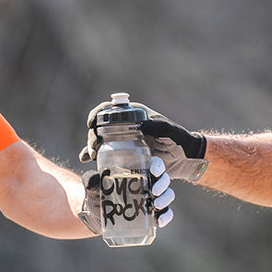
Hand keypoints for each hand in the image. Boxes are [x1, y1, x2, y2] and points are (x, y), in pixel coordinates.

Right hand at [79, 100, 207, 181]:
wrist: (184, 158)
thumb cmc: (179, 140)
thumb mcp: (170, 132)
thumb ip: (159, 127)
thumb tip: (141, 126)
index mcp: (134, 115)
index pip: (110, 110)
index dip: (97, 114)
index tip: (92, 124)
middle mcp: (126, 126)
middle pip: (101, 127)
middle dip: (92, 135)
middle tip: (94, 146)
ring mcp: (124, 141)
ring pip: (100, 141)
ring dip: (91, 146)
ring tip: (90, 155)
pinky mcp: (125, 155)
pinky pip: (106, 155)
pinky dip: (95, 157)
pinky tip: (87, 161)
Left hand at [80, 156, 174, 233]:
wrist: (96, 215)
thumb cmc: (98, 194)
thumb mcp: (94, 186)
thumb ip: (91, 180)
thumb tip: (92, 178)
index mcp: (139, 171)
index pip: (154, 164)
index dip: (158, 166)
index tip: (153, 170)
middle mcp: (149, 183)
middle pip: (164, 179)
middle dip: (162, 184)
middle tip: (153, 191)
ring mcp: (152, 199)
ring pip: (167, 195)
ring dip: (165, 199)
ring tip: (156, 205)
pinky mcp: (152, 214)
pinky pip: (165, 214)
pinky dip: (165, 217)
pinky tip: (159, 222)